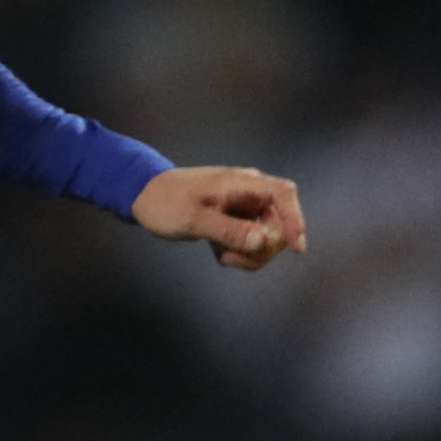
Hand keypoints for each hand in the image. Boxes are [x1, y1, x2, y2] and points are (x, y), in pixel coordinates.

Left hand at [132, 165, 307, 271]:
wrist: (144, 196)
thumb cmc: (164, 202)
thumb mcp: (193, 219)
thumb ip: (228, 230)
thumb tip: (262, 240)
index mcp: (241, 183)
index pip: (283, 195)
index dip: (295, 220)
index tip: (297, 247)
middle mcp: (248, 191)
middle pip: (279, 223)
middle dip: (261, 247)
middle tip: (229, 257)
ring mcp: (244, 205)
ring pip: (267, 236)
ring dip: (249, 253)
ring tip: (220, 253)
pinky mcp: (237, 218)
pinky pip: (252, 240)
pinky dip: (240, 252)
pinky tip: (217, 249)